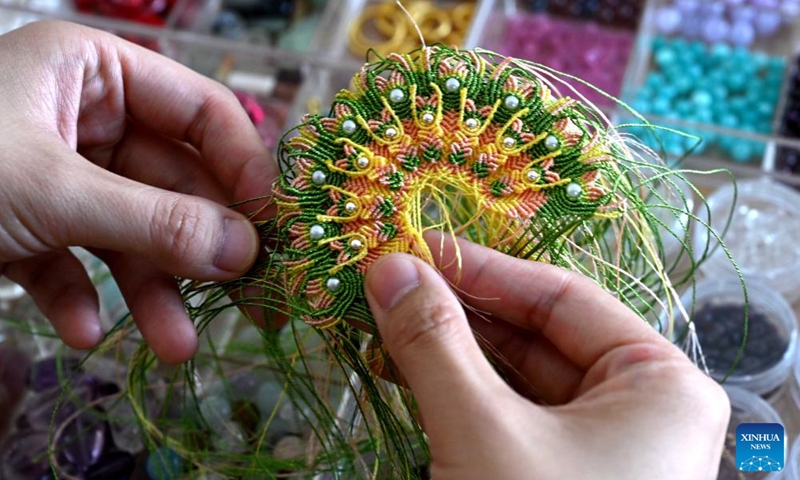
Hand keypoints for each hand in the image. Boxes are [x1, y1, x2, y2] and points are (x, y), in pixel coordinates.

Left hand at [0, 21, 274, 362]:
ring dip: (151, 290)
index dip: (244, 168)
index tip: (273, 228)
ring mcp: (56, 169)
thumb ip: (156, 222)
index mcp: (94, 72)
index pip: (202, 111)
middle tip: (245, 300)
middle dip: (198, 248)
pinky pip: (74, 256)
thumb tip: (246, 253)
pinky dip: (82, 296)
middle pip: (172, 181)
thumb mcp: (54, 191)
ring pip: (129, 228)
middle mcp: (84, 116)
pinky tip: (80, 330)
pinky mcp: (25, 219)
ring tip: (172, 346)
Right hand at [364, 235, 728, 479]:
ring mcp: (597, 447)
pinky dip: (454, 391)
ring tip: (385, 320)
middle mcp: (635, 408)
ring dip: (448, 349)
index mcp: (657, 382)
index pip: (561, 297)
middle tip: (388, 285)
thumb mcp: (484, 433)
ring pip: (513, 375)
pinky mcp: (558, 476)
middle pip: (534, 334)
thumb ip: (436, 344)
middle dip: (457, 311)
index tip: (415, 247)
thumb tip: (388, 268)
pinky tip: (406, 368)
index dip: (483, 269)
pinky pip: (504, 415)